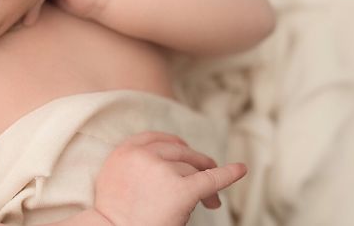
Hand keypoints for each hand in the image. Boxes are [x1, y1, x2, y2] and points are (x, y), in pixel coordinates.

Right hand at [93, 131, 246, 225]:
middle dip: (194, 165)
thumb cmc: (115, 216)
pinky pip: (211, 179)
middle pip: (178, 152)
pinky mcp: (181, 190)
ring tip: (211, 203)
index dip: (174, 145)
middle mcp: (143, 155)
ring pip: (193, 169)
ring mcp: (162, 170)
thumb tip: (168, 159)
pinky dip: (228, 174)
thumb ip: (133, 162)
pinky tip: (240, 170)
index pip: (155, 138)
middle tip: (203, 181)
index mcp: (124, 151)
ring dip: (205, 182)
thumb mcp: (114, 176)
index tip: (184, 150)